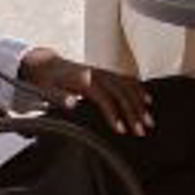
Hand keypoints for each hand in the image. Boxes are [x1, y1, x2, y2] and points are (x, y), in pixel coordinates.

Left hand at [17, 47, 151, 134]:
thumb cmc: (47, 81)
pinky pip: (126, 80)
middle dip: (133, 113)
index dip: (114, 115)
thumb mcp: (47, 90)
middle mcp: (97, 75)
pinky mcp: (105, 73)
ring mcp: (103, 73)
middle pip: (121, 94)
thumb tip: (71, 103)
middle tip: (141, 130)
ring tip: (149, 120)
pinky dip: (138, 89)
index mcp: (84, 81)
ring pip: (127, 87)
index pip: (105, 100)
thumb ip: (60, 98)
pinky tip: (147, 99)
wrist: (46, 64)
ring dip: (139, 104)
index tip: (122, 130)